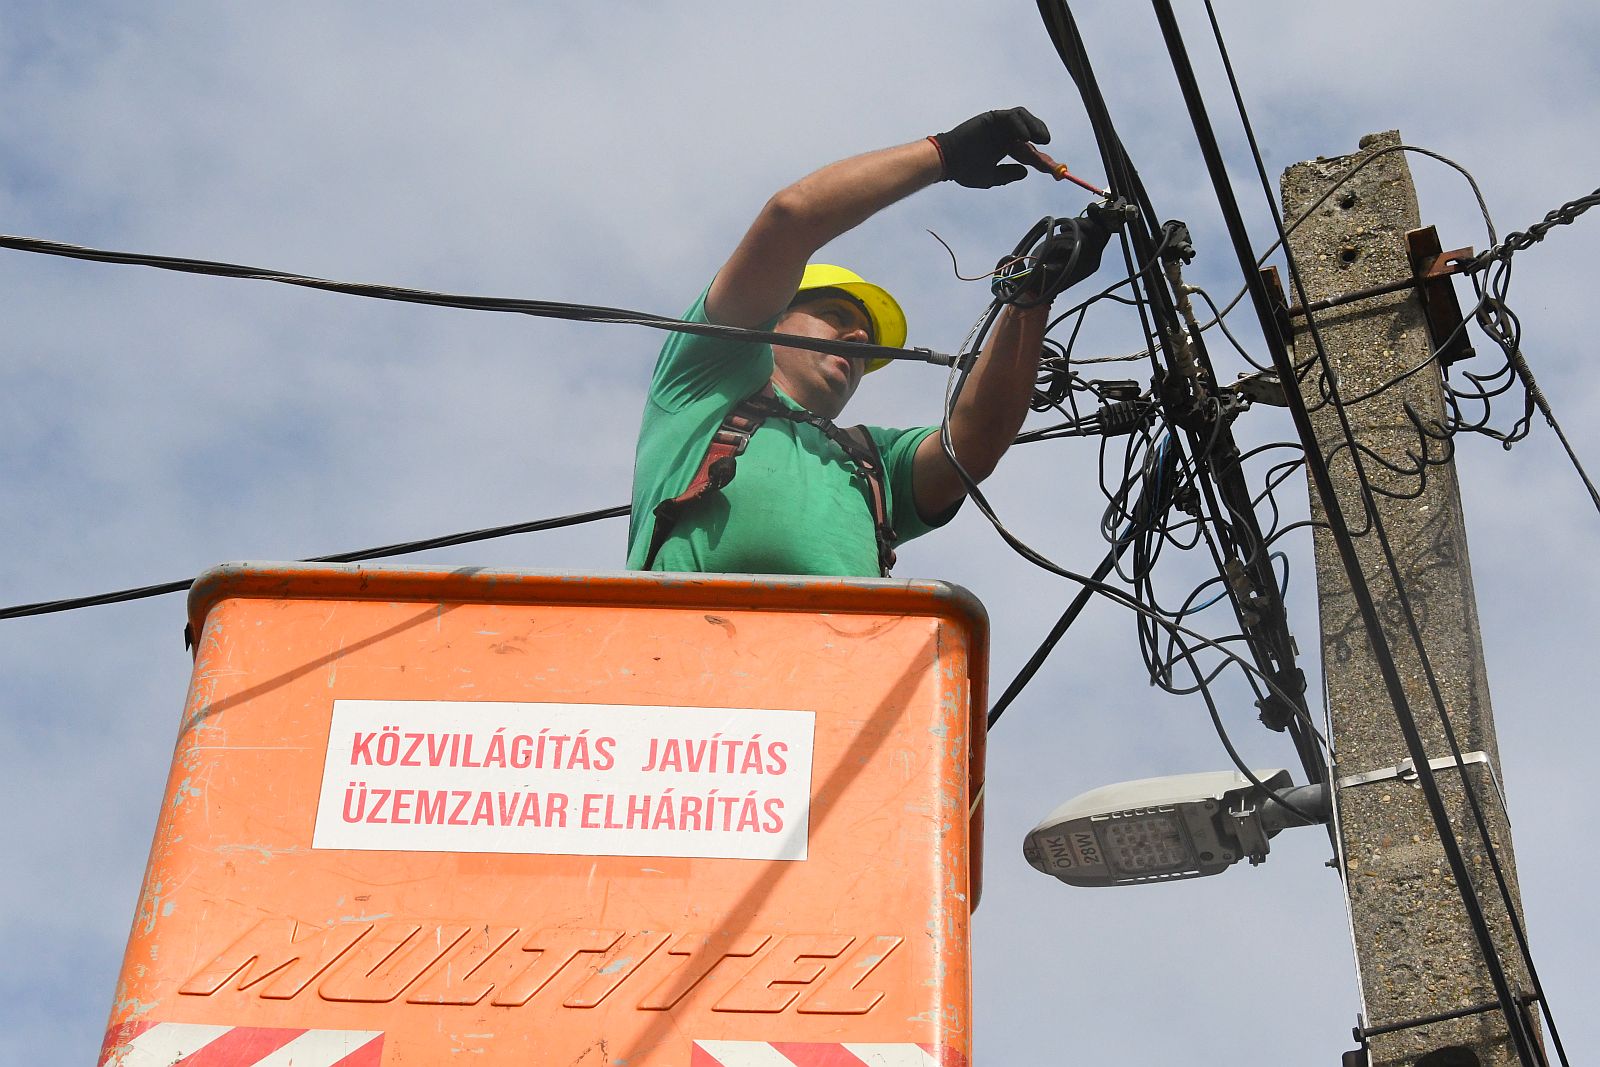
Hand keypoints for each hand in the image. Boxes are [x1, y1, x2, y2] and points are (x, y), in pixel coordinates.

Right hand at [930, 108, 1050, 188]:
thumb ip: (1008, 174)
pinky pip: (1013, 116)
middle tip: (1048, 150)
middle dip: (1041, 137)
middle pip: (1030, 130)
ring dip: (1036, 127)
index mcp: (1005, 147)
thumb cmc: (965, 170)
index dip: (1042, 159)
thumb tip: (1026, 172)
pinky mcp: (993, 117)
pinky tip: (1026, 138)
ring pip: (1024, 118)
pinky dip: (1022, 124)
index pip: (1029, 150)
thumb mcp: (992, 177)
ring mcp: (999, 124)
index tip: (1053, 169)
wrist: (948, 162)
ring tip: (1042, 140)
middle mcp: (1004, 134)